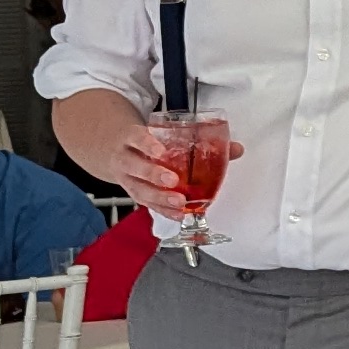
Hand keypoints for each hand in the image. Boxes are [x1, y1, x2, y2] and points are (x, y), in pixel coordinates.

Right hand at [111, 112, 242, 209]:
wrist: (112, 148)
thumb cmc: (144, 141)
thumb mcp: (161, 133)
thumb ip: (197, 139)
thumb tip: (235, 149)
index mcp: (131, 137)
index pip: (136, 138)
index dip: (147, 144)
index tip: (160, 151)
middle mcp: (125, 158)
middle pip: (134, 166)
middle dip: (153, 174)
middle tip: (172, 181)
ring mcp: (126, 178)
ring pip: (137, 189)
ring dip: (159, 198)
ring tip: (179, 203)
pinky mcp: (132, 193)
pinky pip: (146, 203)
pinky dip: (162, 210)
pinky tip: (178, 214)